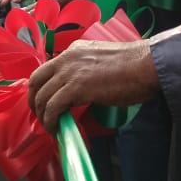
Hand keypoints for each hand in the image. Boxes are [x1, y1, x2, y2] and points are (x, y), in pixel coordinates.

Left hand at [28, 40, 158, 135]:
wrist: (146, 65)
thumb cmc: (134, 66)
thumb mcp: (103, 62)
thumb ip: (88, 71)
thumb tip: (83, 90)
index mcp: (75, 50)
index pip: (47, 68)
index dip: (42, 87)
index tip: (45, 101)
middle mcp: (68, 58)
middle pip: (36, 81)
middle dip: (34, 101)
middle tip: (41, 116)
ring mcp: (70, 72)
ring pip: (42, 96)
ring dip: (42, 116)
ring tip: (51, 127)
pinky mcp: (75, 87)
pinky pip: (52, 108)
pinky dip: (50, 122)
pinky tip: (56, 130)